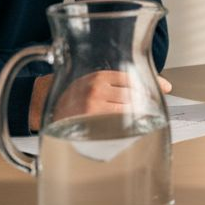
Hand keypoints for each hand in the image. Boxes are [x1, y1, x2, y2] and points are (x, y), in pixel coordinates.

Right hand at [31, 71, 173, 129]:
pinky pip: (115, 126)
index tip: (166, 88)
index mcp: (100, 75)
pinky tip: (130, 129)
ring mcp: (92, 108)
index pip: (135, 80)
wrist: (38, 104)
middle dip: (146, 102)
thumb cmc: (69, 92)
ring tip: (145, 119)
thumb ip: (118, 80)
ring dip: (139, 116)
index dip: (153, 84)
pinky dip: (126, 127)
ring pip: (127, 111)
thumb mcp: (92, 78)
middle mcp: (97, 90)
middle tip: (154, 107)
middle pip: (134, 96)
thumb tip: (161, 86)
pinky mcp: (88, 125)